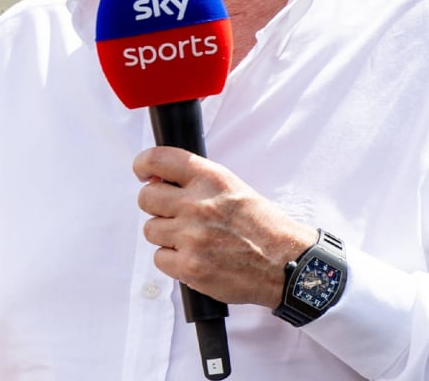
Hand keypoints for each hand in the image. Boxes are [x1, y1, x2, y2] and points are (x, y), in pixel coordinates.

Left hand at [133, 146, 315, 307]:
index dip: (144, 164)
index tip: (143, 171)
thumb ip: (198, 182)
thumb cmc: (262, 226)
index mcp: (211, 179)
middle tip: (171, 212)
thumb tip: (160, 180)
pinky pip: (159, 259)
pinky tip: (193, 257)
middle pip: (146, 198)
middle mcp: (198, 205)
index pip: (159, 160)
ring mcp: (192, 237)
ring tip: (191, 238)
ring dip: (166, 235)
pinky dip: (173, 260)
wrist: (285, 262)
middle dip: (155, 204)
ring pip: (150, 230)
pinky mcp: (190, 267)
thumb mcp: (233, 187)